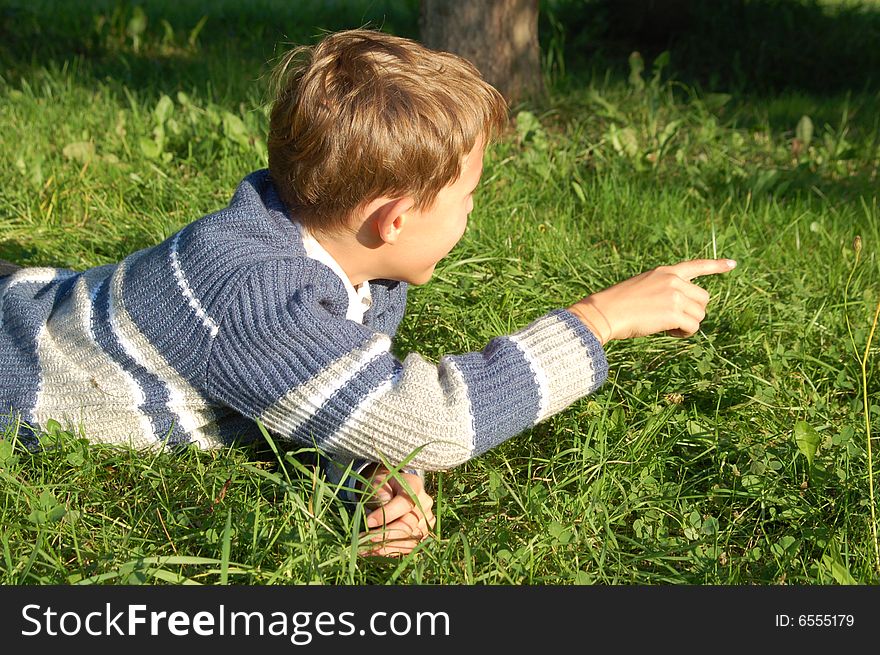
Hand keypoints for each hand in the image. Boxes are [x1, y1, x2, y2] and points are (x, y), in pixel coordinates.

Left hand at [359, 465, 434, 556]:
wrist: (391, 490)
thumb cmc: (382, 485)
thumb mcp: (377, 482)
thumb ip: (379, 493)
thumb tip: (381, 509)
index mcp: (415, 486)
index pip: (404, 504)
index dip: (387, 515)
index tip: (368, 522)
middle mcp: (424, 504)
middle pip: (408, 525)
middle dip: (384, 535)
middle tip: (363, 541)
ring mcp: (426, 521)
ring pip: (408, 540)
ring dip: (385, 548)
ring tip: (364, 550)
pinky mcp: (422, 534)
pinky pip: (408, 547)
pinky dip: (390, 552)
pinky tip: (373, 553)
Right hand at [568, 259, 735, 343]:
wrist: (605, 312)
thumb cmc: (617, 304)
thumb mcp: (643, 288)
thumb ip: (664, 291)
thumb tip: (684, 310)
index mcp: (665, 272)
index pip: (696, 266)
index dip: (716, 266)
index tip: (732, 264)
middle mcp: (673, 281)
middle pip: (703, 299)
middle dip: (694, 311)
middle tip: (676, 320)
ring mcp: (675, 296)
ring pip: (700, 314)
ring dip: (688, 324)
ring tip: (668, 326)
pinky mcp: (674, 313)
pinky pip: (692, 327)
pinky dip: (684, 333)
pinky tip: (669, 332)